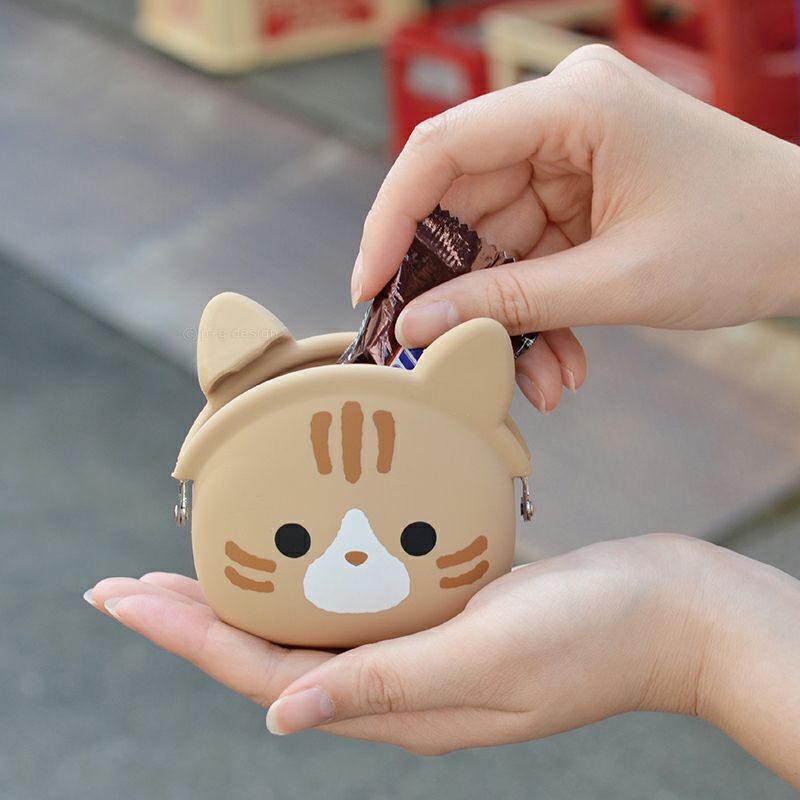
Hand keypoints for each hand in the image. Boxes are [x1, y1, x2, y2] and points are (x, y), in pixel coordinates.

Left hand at [85, 535, 799, 784]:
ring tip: (193, 568)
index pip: (262, 671)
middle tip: (128, 585)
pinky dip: (314, 575)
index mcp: (397, 705)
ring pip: (308, 625)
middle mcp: (396, 684)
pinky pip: (359, 600)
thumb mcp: (489, 660)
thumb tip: (277, 715)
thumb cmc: (589, 634)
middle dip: (194, 618)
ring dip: (247, 596)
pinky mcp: (443, 615)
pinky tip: (298, 552)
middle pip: (269, 650)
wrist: (660, 609)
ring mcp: (419, 650)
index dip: (186, 635)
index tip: (121, 601)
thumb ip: (385, 687)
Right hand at [351, 45, 799, 412]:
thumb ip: (510, 304)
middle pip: (461, 205)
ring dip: (503, 318)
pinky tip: (558, 362)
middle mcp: (560, 121)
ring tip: (534, 381)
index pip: (443, 149)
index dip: (391, 219)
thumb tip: (420, 324)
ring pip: (494, 244)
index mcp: (572, 107)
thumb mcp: (616, 282)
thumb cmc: (743, 240)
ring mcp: (568, 158)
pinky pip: (528, 257)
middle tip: (438, 352)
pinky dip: (534, 312)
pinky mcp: (577, 196)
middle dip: (453, 290)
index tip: (370, 286)